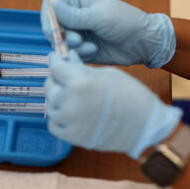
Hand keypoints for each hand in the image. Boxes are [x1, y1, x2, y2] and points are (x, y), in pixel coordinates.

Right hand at [41, 0, 175, 67]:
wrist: (143, 43)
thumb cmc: (125, 21)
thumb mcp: (99, 16)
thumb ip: (74, 15)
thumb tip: (51, 5)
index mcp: (78, 1)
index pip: (51, 6)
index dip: (48, 18)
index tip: (52, 29)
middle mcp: (74, 17)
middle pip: (52, 27)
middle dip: (61, 35)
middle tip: (76, 40)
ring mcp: (78, 34)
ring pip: (60, 43)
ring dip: (72, 47)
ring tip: (90, 47)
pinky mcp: (82, 49)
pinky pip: (70, 54)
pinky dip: (79, 54)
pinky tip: (94, 51)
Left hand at [45, 50, 181, 157]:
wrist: (145, 127)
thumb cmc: (130, 95)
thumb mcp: (107, 74)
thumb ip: (81, 67)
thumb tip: (68, 57)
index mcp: (79, 82)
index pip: (54, 67)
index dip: (55, 61)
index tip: (56, 60)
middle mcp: (69, 101)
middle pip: (49, 86)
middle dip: (56, 80)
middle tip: (66, 80)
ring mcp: (68, 121)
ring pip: (49, 105)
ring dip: (57, 100)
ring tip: (72, 98)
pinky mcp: (71, 137)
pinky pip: (53, 124)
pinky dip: (59, 118)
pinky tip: (71, 113)